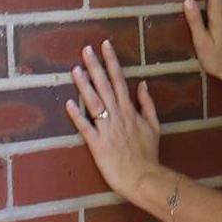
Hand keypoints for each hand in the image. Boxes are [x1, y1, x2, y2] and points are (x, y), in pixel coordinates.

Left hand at [66, 40, 161, 202]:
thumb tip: (141, 83)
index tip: (105, 45)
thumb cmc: (148, 152)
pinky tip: (68, 103)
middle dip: (95, 66)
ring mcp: (106, 129)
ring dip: (84, 85)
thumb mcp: (154, 124)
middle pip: (105, 86)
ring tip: (75, 69)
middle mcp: (117, 115)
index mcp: (130, 109)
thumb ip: (147, 103)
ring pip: (94, 102)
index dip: (111, 61)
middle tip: (86, 49)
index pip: (119, 79)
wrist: (142, 176)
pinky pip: (85, 127)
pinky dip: (77, 115)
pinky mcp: (96, 144)